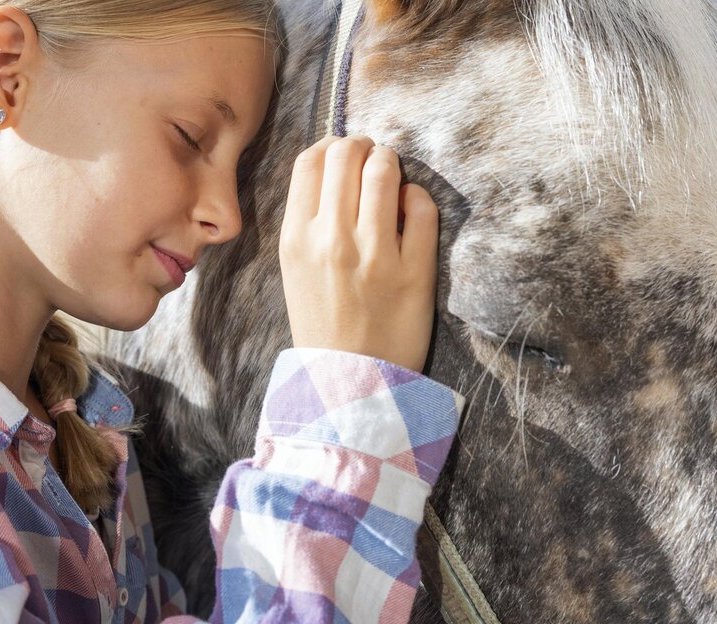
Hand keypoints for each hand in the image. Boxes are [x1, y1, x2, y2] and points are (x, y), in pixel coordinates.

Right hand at [279, 135, 439, 371]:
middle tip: (374, 159)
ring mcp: (374, 254)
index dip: (331, 146)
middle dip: (364, 147)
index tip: (344, 154)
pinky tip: (411, 210)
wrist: (348, 385)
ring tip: (393, 178)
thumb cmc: (322, 324)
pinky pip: (421, 208)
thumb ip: (309, 222)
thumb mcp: (295, 270)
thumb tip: (336, 168)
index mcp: (296, 239)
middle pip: (347, 154)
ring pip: (385, 171)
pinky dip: (417, 198)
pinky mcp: (414, 271)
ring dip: (391, 165)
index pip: (310, 161)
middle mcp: (331, 240)